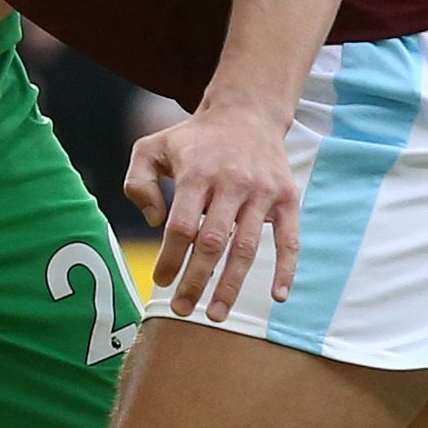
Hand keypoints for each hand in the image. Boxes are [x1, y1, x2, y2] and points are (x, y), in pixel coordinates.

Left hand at [128, 93, 300, 315]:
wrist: (247, 112)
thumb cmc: (194, 138)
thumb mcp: (153, 147)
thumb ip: (137, 182)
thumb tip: (154, 223)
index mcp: (197, 173)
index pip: (181, 226)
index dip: (170, 258)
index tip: (161, 282)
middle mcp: (232, 182)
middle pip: (212, 242)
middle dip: (195, 280)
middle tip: (181, 310)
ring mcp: (262, 191)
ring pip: (246, 247)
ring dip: (231, 285)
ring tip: (215, 314)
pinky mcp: (287, 197)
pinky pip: (290, 239)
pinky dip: (287, 270)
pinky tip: (278, 297)